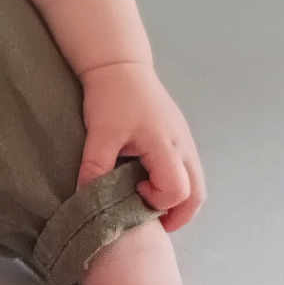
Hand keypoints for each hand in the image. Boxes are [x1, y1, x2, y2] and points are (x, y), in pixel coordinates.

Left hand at [77, 61, 206, 231]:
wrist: (119, 64)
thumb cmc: (112, 97)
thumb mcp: (99, 133)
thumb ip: (95, 168)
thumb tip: (85, 201)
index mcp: (166, 144)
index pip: (178, 190)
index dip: (157, 201)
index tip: (133, 191)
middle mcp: (183, 145)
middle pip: (198, 194)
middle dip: (178, 214)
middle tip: (153, 220)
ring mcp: (185, 139)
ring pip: (197, 182)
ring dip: (179, 199)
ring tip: (151, 202)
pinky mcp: (180, 134)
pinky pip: (189, 169)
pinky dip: (178, 183)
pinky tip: (152, 181)